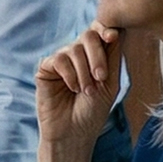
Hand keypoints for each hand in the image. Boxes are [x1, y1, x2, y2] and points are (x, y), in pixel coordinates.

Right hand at [35, 21, 123, 161]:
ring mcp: (60, 61)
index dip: (105, 28)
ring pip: (73, 48)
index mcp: (94, 56)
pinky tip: (72, 88)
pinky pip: (59, 59)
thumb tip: (117, 29)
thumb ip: (112, 57)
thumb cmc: (93, 112)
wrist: (74, 133)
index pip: (99, 32)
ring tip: (86, 91)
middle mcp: (77, 55)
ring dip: (84, 71)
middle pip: (87, 35)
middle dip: (97, 55)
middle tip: (101, 77)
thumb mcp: (110, 83)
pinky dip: (70, 74)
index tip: (112, 36)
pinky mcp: (45, 69)